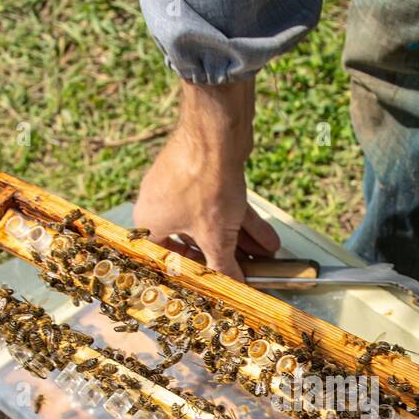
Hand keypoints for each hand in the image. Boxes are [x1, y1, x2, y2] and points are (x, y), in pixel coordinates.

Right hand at [134, 79, 279, 279]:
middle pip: (196, 243)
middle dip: (227, 258)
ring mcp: (183, 188)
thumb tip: (233, 287)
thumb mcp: (216, 236)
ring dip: (242, 242)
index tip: (213, 287)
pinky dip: (244, 222)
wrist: (216, 131)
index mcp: (150, 222)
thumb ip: (222, 266)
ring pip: (213, 224)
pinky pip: (223, 207)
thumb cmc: (204, 183)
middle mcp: (161, 205)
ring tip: (266, 259)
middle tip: (247, 275)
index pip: (168, 260)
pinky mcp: (203, 175)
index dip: (193, 275)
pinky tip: (268, 239)